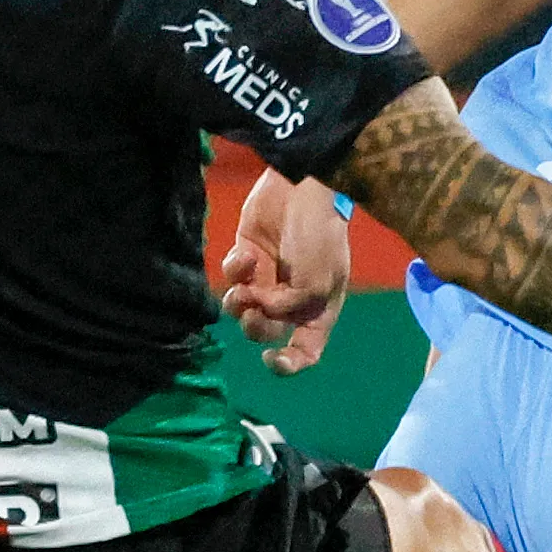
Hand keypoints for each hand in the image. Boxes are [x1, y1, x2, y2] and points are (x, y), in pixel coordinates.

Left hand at [218, 169, 351, 373]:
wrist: (302, 188)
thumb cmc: (318, 237)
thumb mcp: (318, 281)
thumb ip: (290, 307)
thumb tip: (264, 308)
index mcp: (318, 308)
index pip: (306, 350)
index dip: (289, 363)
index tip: (272, 358)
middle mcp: (291, 299)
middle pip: (266, 332)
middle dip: (256, 327)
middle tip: (254, 309)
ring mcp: (268, 278)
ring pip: (243, 309)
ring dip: (240, 304)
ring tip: (244, 288)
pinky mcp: (247, 256)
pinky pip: (232, 277)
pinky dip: (235, 271)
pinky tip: (245, 256)